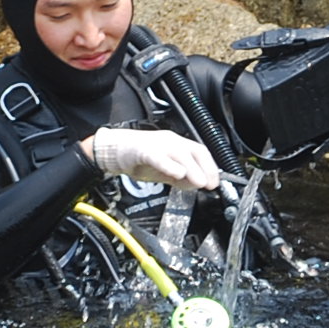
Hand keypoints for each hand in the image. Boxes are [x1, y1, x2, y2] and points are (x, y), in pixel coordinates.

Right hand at [85, 126, 219, 189]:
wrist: (113, 149)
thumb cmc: (139, 158)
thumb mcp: (165, 170)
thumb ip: (180, 178)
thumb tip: (197, 186)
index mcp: (177, 144)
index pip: (201, 152)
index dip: (211, 168)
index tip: (214, 183)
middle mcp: (171, 141)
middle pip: (195, 151)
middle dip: (206, 169)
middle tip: (209, 185)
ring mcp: (157, 144)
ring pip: (179, 154)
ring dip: (192, 169)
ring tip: (199, 183)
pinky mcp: (143, 150)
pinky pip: (158, 157)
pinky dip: (169, 165)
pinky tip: (177, 174)